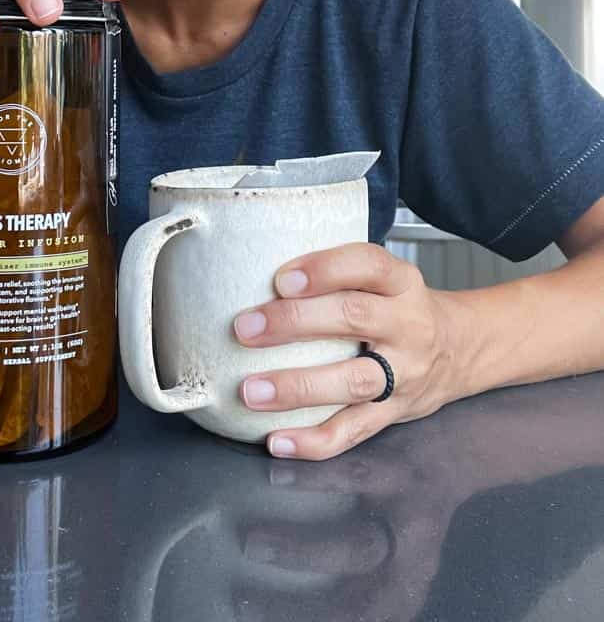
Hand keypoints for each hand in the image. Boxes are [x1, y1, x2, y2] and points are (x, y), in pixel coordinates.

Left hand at [233, 242, 460, 459]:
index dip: (324, 270)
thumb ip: (339, 276)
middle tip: (245, 329)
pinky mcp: (394, 413)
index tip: (281, 278)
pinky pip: (353, 431)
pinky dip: (313, 440)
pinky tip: (278, 439)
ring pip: (352, 381)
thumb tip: (259, 275)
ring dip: (297, 387)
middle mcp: (407, 326)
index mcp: (401, 283)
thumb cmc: (402, 308)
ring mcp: (403, 374)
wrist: (460, 350)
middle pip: (352, 318)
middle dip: (293, 323)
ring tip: (253, 391)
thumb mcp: (385, 279)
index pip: (367, 265)